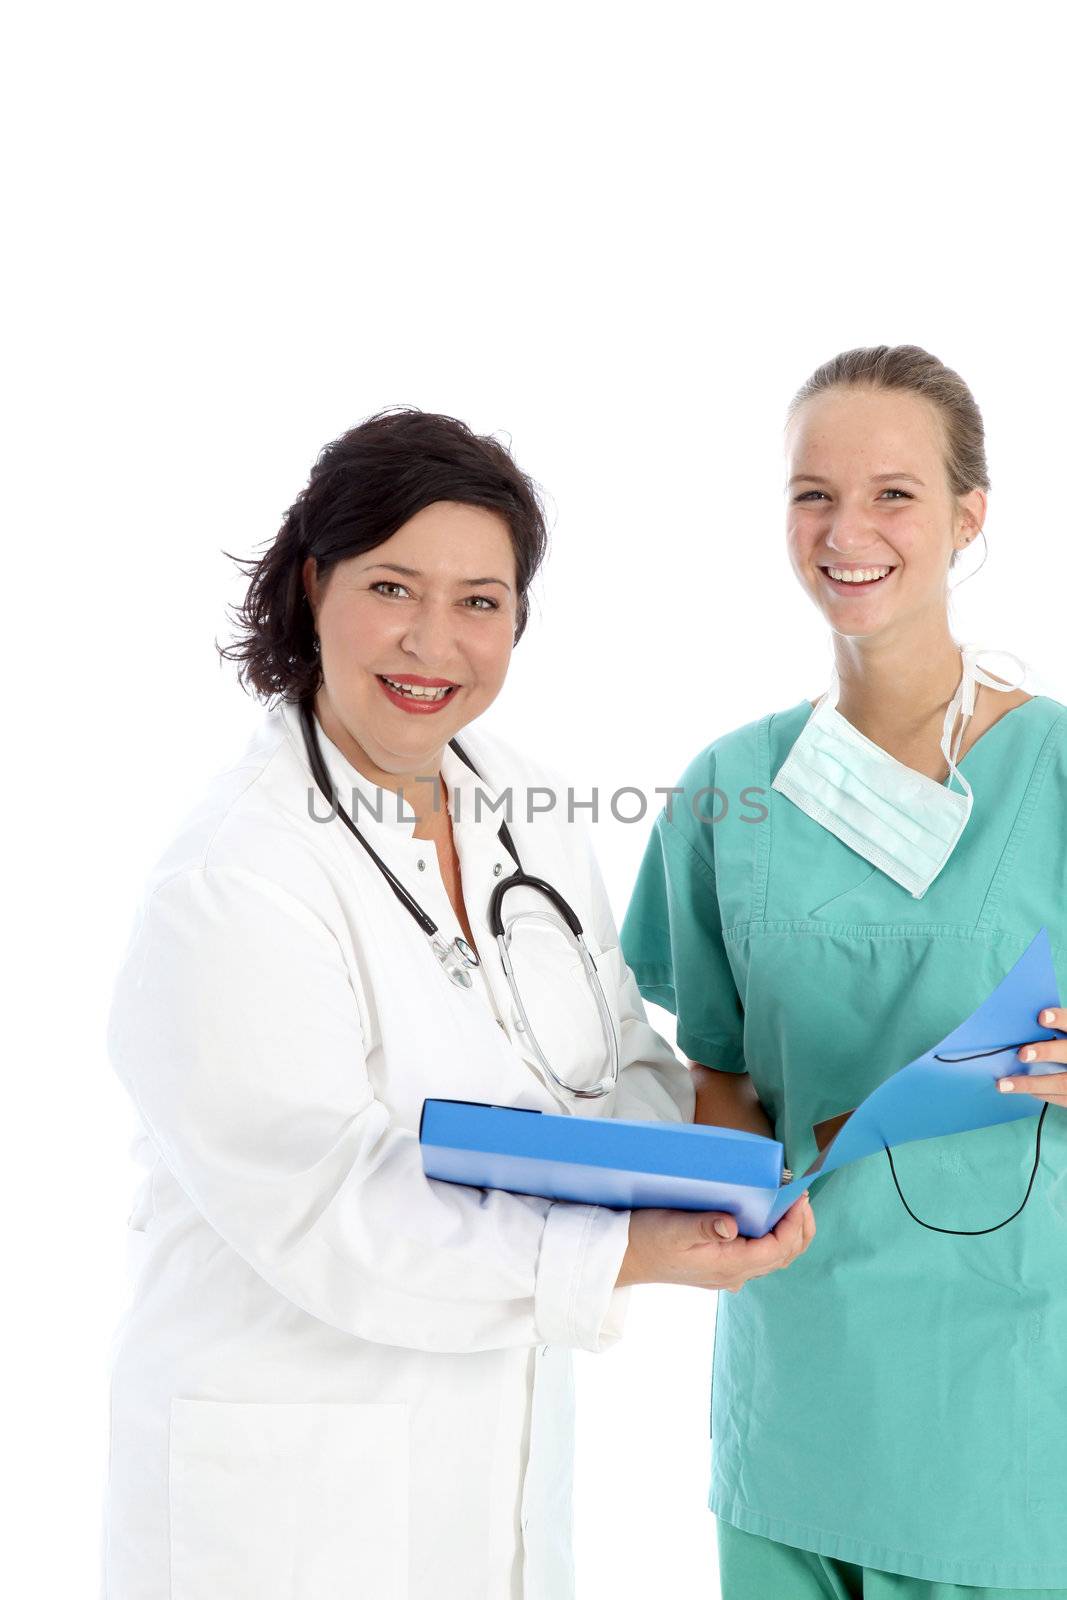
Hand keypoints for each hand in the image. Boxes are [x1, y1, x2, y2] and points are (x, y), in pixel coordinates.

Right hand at [616, 1192, 814, 1292]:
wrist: (624, 1257)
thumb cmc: (645, 1240)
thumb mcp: (672, 1228)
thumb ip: (703, 1226)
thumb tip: (730, 1225)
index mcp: (728, 1265)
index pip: (778, 1249)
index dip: (794, 1223)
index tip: (799, 1195)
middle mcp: (734, 1274)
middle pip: (784, 1256)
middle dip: (800, 1226)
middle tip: (802, 1195)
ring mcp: (728, 1272)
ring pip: (774, 1257)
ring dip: (791, 1232)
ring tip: (792, 1203)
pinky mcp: (721, 1264)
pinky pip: (759, 1255)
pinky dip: (774, 1236)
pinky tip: (768, 1217)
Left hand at [997, 1006, 1066, 1104]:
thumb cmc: (1065, 1047)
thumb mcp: (1065, 1037)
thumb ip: (1054, 1030)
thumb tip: (1021, 1026)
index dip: (1059, 1019)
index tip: (1041, 1016)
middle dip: (1046, 1052)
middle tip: (1023, 1053)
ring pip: (1061, 1083)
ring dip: (1030, 1083)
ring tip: (1003, 1084)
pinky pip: (1060, 1098)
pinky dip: (1039, 1093)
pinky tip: (1022, 1090)